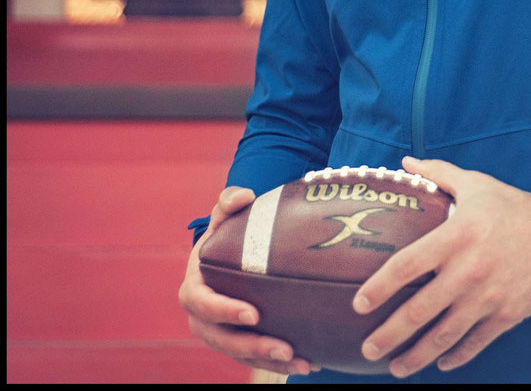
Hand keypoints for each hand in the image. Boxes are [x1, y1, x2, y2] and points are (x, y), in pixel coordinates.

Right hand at [178, 185, 319, 377]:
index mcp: (194, 287)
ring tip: (303, 361)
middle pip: (223, 339)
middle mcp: (202, 317)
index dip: (224, 311)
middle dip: (253, 346)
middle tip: (284, 346)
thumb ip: (228, 202)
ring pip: (241, 354)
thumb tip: (243, 197)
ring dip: (270, 360)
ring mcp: (219, 333)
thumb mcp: (222, 216)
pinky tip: (308, 361)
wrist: (225, 257)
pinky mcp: (236, 343)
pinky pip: (255, 358)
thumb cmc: (223, 235)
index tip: (254, 314)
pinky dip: (278, 363)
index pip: (203, 304)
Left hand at [352, 156, 530, 376]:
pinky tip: (441, 362)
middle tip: (368, 347)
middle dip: (390, 334)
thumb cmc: (512, 206)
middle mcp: (468, 270)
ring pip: (444, 335)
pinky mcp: (507, 315)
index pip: (408, 264)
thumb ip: (438, 174)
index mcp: (456, 235)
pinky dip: (456, 356)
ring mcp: (488, 297)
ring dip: (417, 355)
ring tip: (395, 367)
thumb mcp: (475, 183)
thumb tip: (406, 162)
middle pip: (420, 310)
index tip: (359, 304)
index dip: (380, 286)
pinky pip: (475, 343)